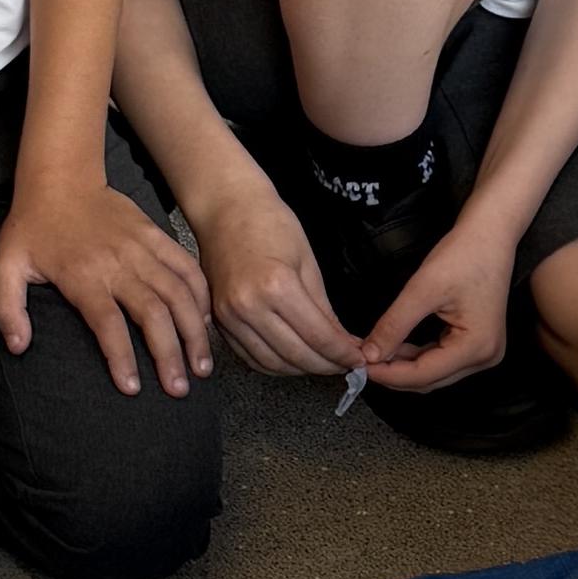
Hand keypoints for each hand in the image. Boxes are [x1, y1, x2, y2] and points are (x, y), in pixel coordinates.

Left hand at [0, 169, 211, 399]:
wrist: (60, 177)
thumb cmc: (32, 227)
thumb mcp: (4, 266)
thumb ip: (6, 309)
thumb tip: (18, 346)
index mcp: (83, 276)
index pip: (109, 324)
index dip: (122, 358)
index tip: (133, 388)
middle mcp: (118, 264)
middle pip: (153, 314)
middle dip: (170, 354)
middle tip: (179, 389)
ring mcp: (142, 249)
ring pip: (178, 294)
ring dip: (194, 331)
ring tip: (201, 366)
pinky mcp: (155, 236)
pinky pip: (186, 268)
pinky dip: (200, 296)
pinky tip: (207, 322)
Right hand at [182, 169, 363, 379]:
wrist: (225, 209)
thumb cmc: (269, 224)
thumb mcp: (307, 262)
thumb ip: (324, 308)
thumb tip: (343, 342)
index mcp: (276, 286)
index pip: (318, 337)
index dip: (343, 354)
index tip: (358, 359)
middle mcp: (249, 307)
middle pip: (296, 356)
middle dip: (326, 365)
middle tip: (345, 365)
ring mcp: (229, 317)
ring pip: (272, 364)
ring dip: (301, 370)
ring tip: (322, 363)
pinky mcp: (218, 321)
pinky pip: (250, 357)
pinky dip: (274, 365)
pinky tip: (293, 360)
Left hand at [361, 216, 517, 394]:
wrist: (489, 235)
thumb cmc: (465, 255)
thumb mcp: (422, 290)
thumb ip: (394, 325)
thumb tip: (370, 354)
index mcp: (476, 347)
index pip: (424, 375)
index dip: (389, 374)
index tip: (361, 366)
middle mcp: (485, 357)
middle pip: (430, 380)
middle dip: (394, 373)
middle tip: (363, 361)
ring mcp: (484, 352)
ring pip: (434, 372)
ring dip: (404, 366)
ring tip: (375, 353)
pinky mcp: (477, 343)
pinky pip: (441, 360)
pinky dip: (417, 356)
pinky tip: (396, 347)